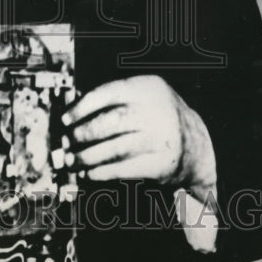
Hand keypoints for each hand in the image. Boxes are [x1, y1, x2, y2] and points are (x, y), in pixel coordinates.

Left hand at [61, 75, 216, 200]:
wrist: (196, 145)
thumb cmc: (156, 117)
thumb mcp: (141, 98)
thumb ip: (112, 100)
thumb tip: (71, 115)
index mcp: (148, 87)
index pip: (109, 92)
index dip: (83, 107)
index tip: (65, 119)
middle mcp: (158, 111)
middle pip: (112, 121)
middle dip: (84, 134)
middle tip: (67, 142)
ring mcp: (162, 138)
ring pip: (117, 148)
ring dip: (89, 157)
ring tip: (72, 161)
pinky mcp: (163, 163)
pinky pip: (126, 168)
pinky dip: (103, 172)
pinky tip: (89, 173)